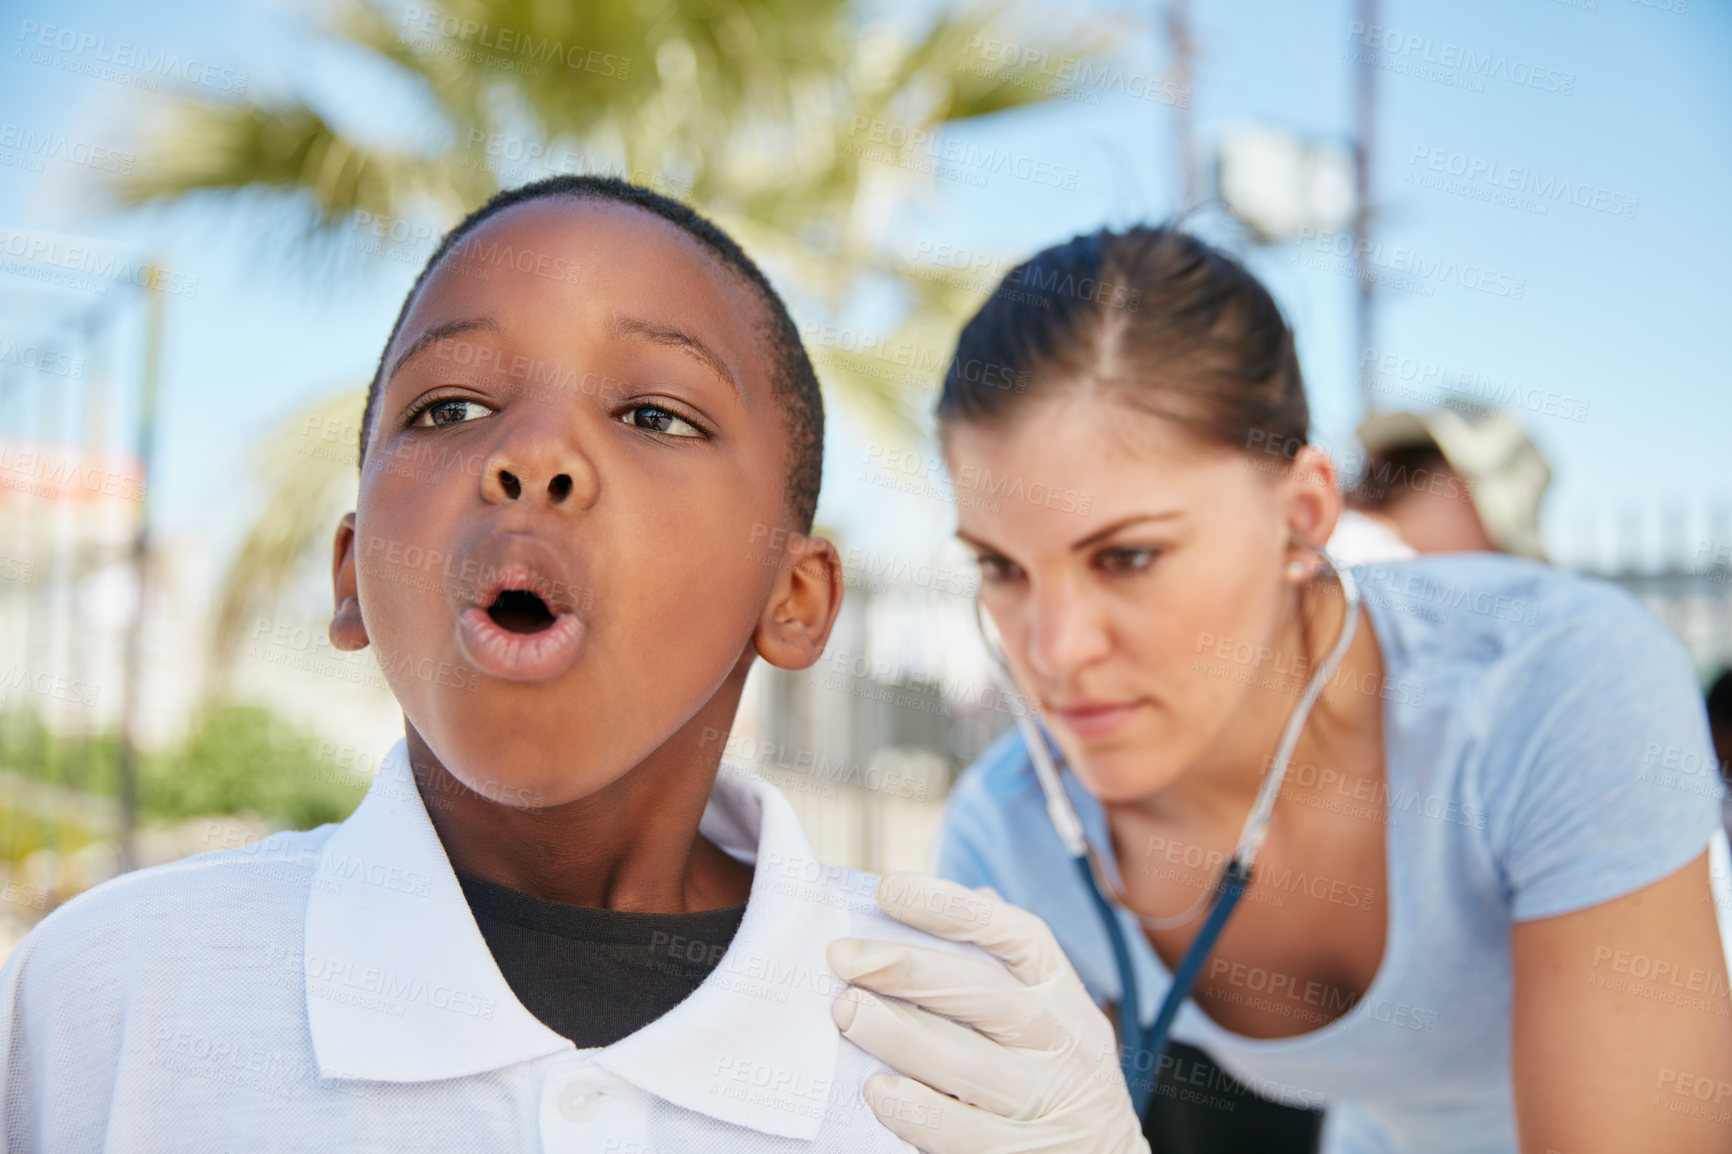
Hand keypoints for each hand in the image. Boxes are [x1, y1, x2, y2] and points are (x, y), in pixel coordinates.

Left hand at [828, 872, 1149, 1153]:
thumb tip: (958, 902)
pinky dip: (915, 1109)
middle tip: (842, 958)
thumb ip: (1008, 966)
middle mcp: (1059, 1041)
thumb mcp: (1055, 1013)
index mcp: (1063, 995)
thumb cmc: (1057, 1072)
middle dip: (905, 968)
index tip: (889, 889)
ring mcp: (1043, 1101)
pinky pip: (958, 1131)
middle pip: (981, 992)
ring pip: (964, 1061)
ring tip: (846, 1011)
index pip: (1016, 934)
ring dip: (898, 1033)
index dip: (952, 906)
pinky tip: (878, 1089)